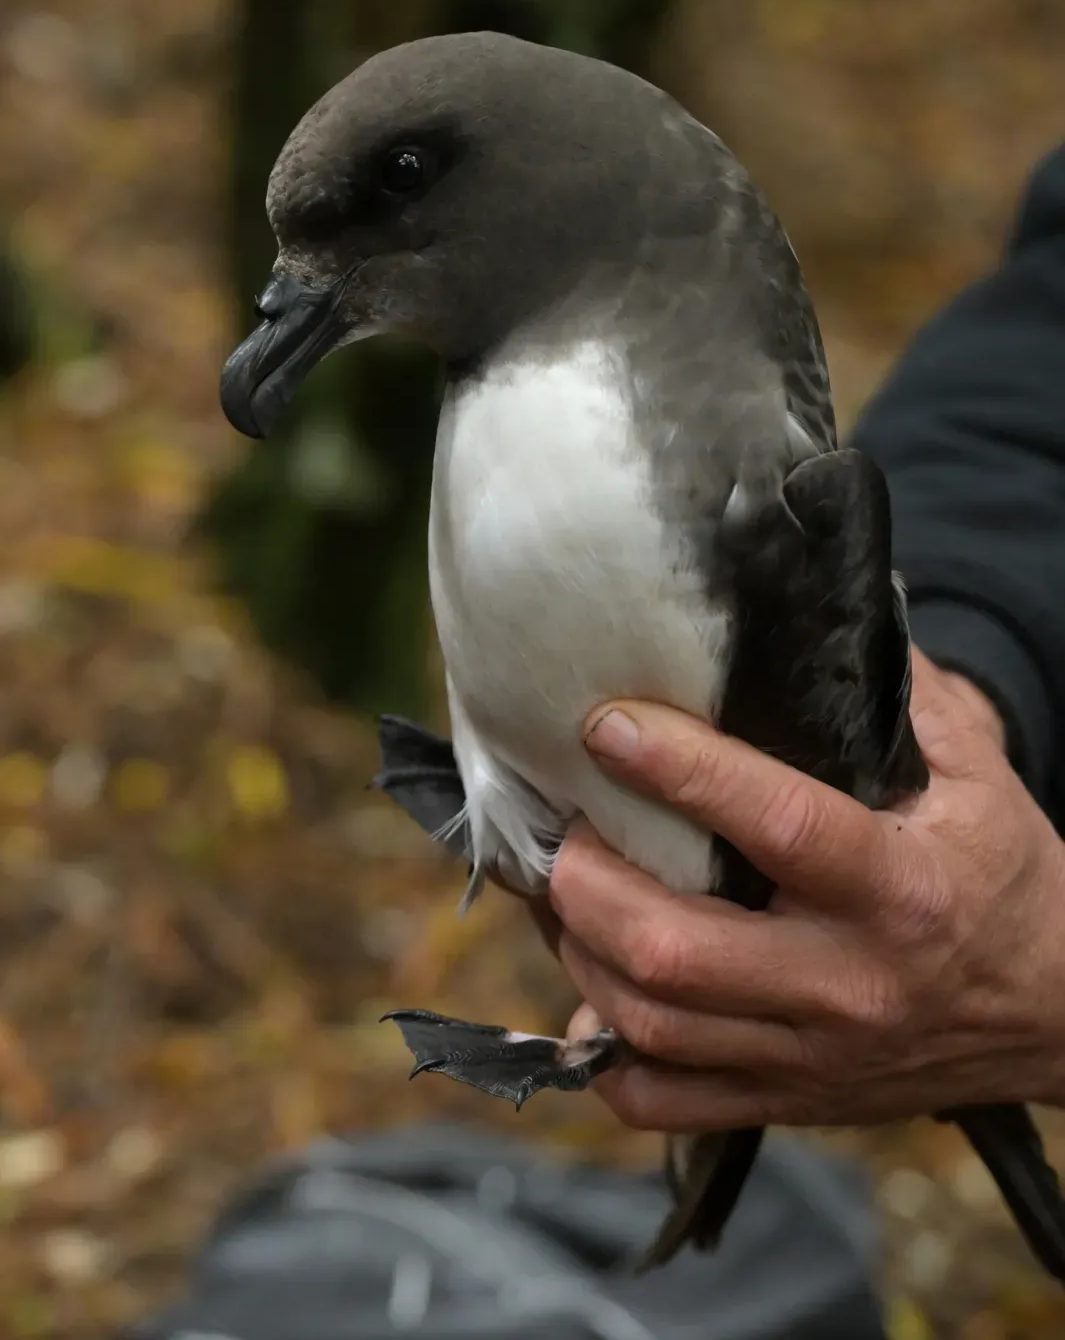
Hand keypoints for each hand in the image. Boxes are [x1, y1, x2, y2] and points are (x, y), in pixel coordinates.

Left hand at [548, 649, 1064, 1132]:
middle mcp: (848, 983)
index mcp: (901, 890)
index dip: (682, 771)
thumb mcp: (979, 775)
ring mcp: (810, 1055)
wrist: (1057, 1018)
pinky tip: (593, 986)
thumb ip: (904, 697)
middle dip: (592, 883)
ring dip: (580, 953)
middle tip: (567, 827)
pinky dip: (604, 1049)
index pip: (779, 826)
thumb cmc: (1003, 880)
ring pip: (653, 1025)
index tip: (608, 726)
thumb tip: (826, 611)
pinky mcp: (787, 1101)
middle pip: (678, 951)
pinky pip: (663, 1101)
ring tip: (563, 892)